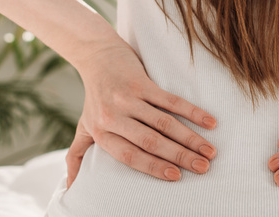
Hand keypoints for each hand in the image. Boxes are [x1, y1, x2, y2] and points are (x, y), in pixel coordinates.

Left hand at [66, 45, 217, 187]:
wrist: (97, 56)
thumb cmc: (94, 98)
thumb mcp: (83, 127)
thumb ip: (77, 155)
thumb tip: (69, 187)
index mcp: (101, 132)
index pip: (130, 156)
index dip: (154, 167)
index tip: (177, 176)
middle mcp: (113, 116)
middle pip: (150, 142)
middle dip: (179, 157)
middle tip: (202, 168)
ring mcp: (127, 98)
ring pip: (164, 123)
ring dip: (190, 138)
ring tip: (209, 152)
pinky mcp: (141, 82)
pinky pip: (171, 100)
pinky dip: (193, 112)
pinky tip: (210, 123)